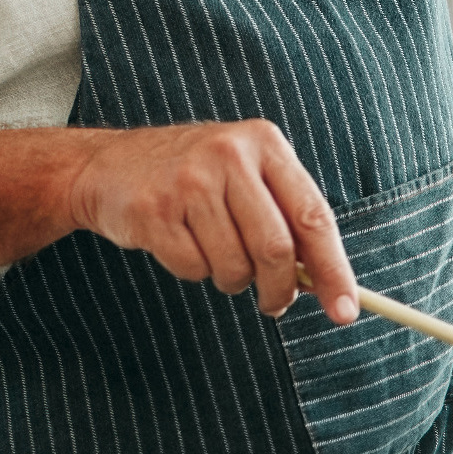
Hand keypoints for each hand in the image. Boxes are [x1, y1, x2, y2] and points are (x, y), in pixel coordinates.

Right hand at [66, 120, 354, 320]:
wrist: (107, 165)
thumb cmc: (191, 178)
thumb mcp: (245, 176)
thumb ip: (286, 219)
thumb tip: (326, 284)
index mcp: (264, 143)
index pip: (313, 217)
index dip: (334, 270)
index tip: (345, 310)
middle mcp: (228, 155)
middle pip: (276, 249)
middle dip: (279, 290)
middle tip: (274, 304)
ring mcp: (188, 181)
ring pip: (235, 266)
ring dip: (231, 280)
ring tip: (216, 257)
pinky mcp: (154, 209)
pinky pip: (193, 268)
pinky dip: (194, 270)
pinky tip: (180, 243)